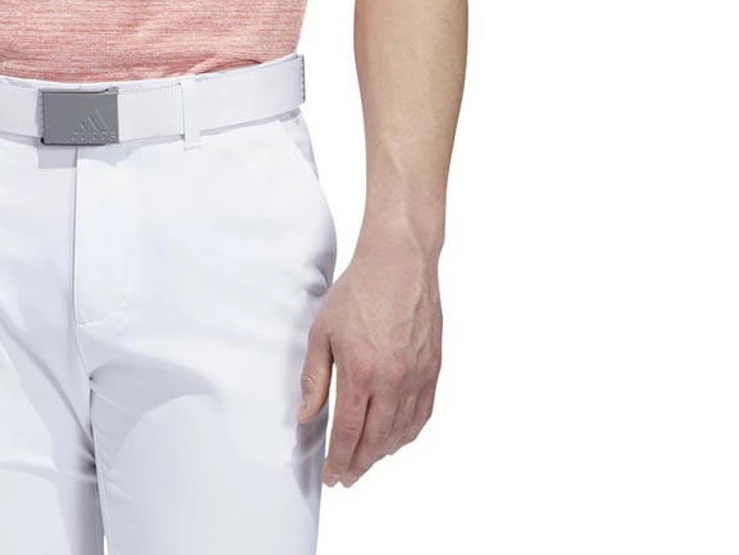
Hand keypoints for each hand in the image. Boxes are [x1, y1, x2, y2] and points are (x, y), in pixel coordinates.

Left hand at [296, 236, 441, 487]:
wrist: (398, 264)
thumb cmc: (357, 292)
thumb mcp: (322, 332)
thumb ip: (314, 378)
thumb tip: (306, 414)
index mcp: (362, 373)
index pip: (350, 433)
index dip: (339, 460)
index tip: (331, 476)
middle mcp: (393, 382)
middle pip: (376, 440)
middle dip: (359, 464)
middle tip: (346, 477)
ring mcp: (417, 377)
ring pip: (401, 432)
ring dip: (383, 453)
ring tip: (366, 460)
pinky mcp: (433, 369)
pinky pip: (423, 414)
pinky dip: (408, 433)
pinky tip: (396, 437)